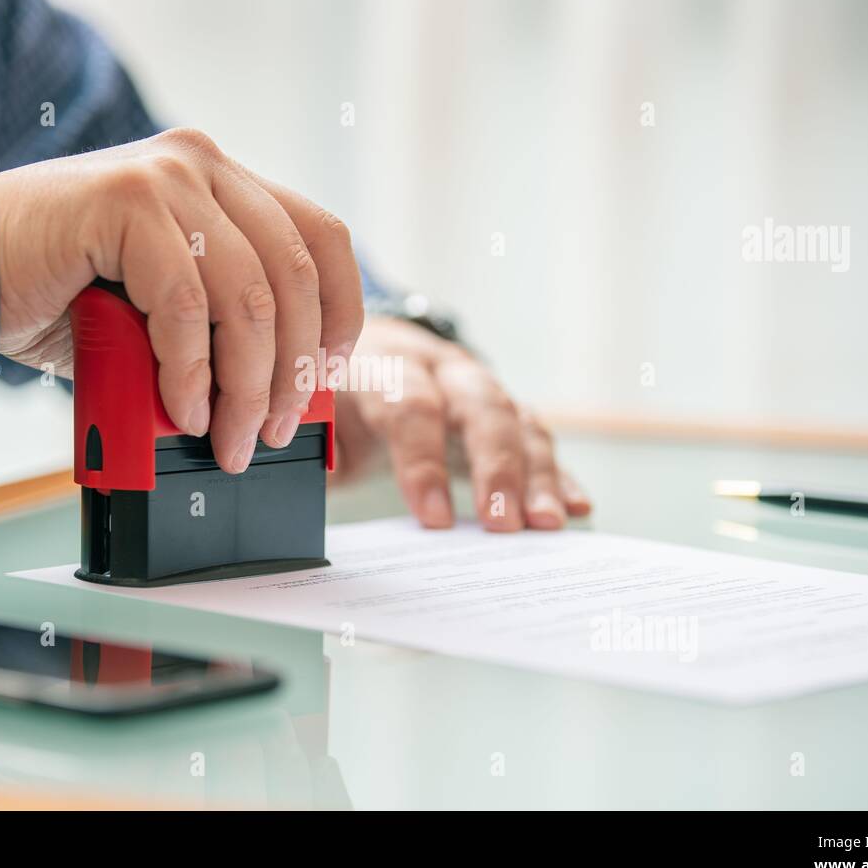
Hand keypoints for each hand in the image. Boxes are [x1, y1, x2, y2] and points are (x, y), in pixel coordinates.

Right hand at [0, 128, 363, 473]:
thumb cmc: (55, 296)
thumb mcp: (159, 316)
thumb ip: (218, 334)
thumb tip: (276, 398)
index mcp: (222, 182)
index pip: (320, 238)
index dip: (340, 313)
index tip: (328, 377)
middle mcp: (202, 166)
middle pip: (295, 276)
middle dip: (294, 370)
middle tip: (276, 431)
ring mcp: (166, 177)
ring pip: (247, 297)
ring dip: (246, 386)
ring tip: (231, 439)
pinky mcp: (126, 202)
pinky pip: (186, 305)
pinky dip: (190, 372)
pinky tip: (182, 410)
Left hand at [332, 316, 590, 530]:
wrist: (358, 342)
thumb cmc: (329, 391)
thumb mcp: (307, 415)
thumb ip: (311, 447)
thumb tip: (292, 498)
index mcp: (382, 363)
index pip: (410, 405)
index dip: (422, 461)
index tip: (433, 520)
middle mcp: (439, 366)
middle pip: (481, 405)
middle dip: (497, 467)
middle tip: (504, 526)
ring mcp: (476, 385)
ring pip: (516, 420)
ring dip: (536, 475)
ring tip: (546, 525)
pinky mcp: (500, 409)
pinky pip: (536, 438)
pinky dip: (558, 474)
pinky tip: (575, 508)